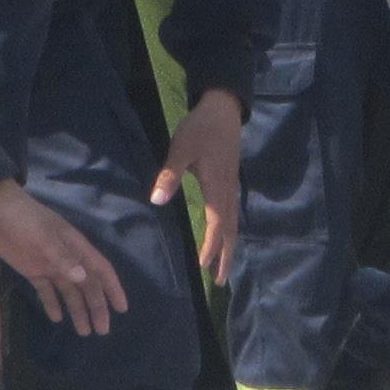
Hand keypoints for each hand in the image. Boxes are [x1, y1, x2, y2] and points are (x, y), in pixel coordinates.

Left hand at [0, 180, 124, 335]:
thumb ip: (62, 258)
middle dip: (96, 308)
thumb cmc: (24, 220)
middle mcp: (67, 259)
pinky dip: (52, 304)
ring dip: (77, 310)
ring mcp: (50, 265)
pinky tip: (56, 319)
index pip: (101, 271)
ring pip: (69, 292)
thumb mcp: (43, 237)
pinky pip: (46, 291)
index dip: (113, 289)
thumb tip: (82, 278)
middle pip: (87, 286)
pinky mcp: (33, 270)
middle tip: (101, 331)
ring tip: (83, 332)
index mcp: (76, 248)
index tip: (121, 309)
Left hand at [149, 89, 245, 287]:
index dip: (210, 247)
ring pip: (233, 224)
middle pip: (230, 231)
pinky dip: (228, 232)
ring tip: (221, 267)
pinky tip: (222, 236)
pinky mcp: (230, 181)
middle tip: (218, 281)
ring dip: (228, 247)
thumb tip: (156, 201)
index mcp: (217, 187)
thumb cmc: (201, 128)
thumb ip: (169, 174)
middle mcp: (228, 191)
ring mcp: (231, 186)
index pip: (216, 225)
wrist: (224, 108)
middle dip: (225, 257)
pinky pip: (232, 214)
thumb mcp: (181, 148)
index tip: (202, 267)